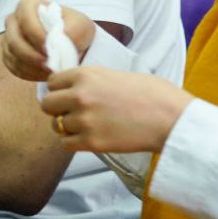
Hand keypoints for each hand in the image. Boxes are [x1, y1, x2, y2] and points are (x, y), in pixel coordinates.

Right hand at [1, 0, 96, 81]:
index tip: (50, 50)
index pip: (26, 21)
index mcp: (27, 6)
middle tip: (49, 67)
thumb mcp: (81, 25)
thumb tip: (57, 41)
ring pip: (12, 56)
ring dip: (31, 68)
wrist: (71, 41)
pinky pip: (13, 67)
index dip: (36, 37)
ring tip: (50, 72)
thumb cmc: (75, 29)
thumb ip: (72, 31)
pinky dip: (28, 74)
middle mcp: (13, 20)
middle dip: (31, 56)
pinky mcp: (9, 55)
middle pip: (14, 41)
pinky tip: (43, 75)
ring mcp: (8, 38)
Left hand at [41, 67, 193, 153]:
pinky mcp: (91, 142)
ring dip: (67, 127)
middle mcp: (79, 96)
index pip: (52, 83)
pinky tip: (88, 138)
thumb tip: (74, 87)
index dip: (59, 90)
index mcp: (86, 74)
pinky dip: (74, 142)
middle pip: (47, 105)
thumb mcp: (116, 74)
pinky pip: (66, 144)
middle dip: (57, 109)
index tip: (67, 95)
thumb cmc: (152, 93)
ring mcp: (83, 120)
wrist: (170, 118)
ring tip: (85, 126)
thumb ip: (91, 80)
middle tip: (73, 113)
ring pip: (56, 126)